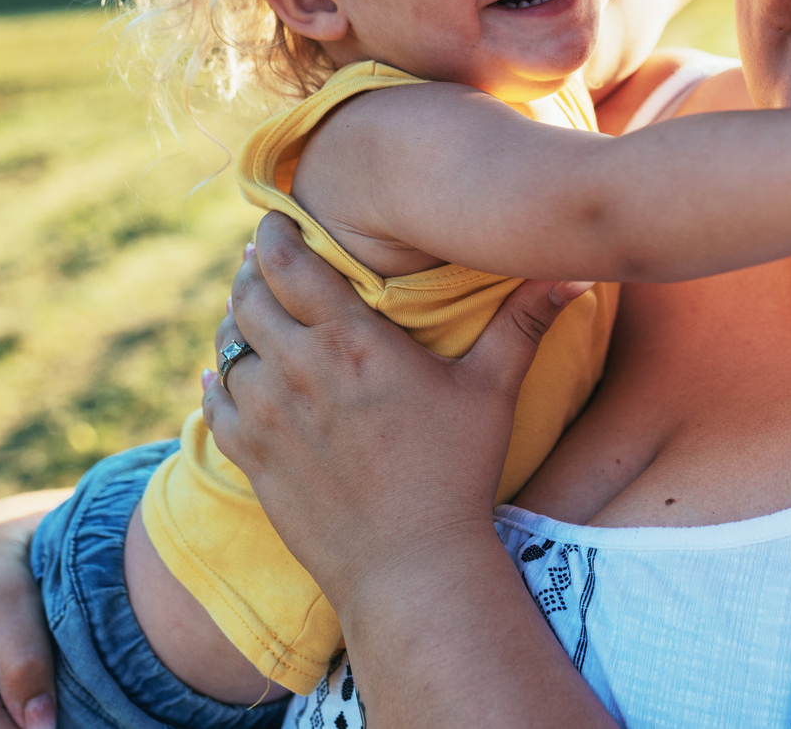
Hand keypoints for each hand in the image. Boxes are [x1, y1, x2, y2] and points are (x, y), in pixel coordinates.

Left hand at [202, 210, 585, 609]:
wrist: (411, 567)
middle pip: (247, 295)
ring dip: (237, 324)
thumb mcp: (492, 391)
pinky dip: (220, 381)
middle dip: (254, 273)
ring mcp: (269, 416)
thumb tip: (576, 272)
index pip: (289, 262)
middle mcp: (300, 369)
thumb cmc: (457, 474)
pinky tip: (234, 375)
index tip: (284, 224)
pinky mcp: (252, 458)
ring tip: (256, 316)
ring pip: (226, 346)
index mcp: (353, 341)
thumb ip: (522, 324)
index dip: (278, 234)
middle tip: (269, 266)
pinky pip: (214, 403)